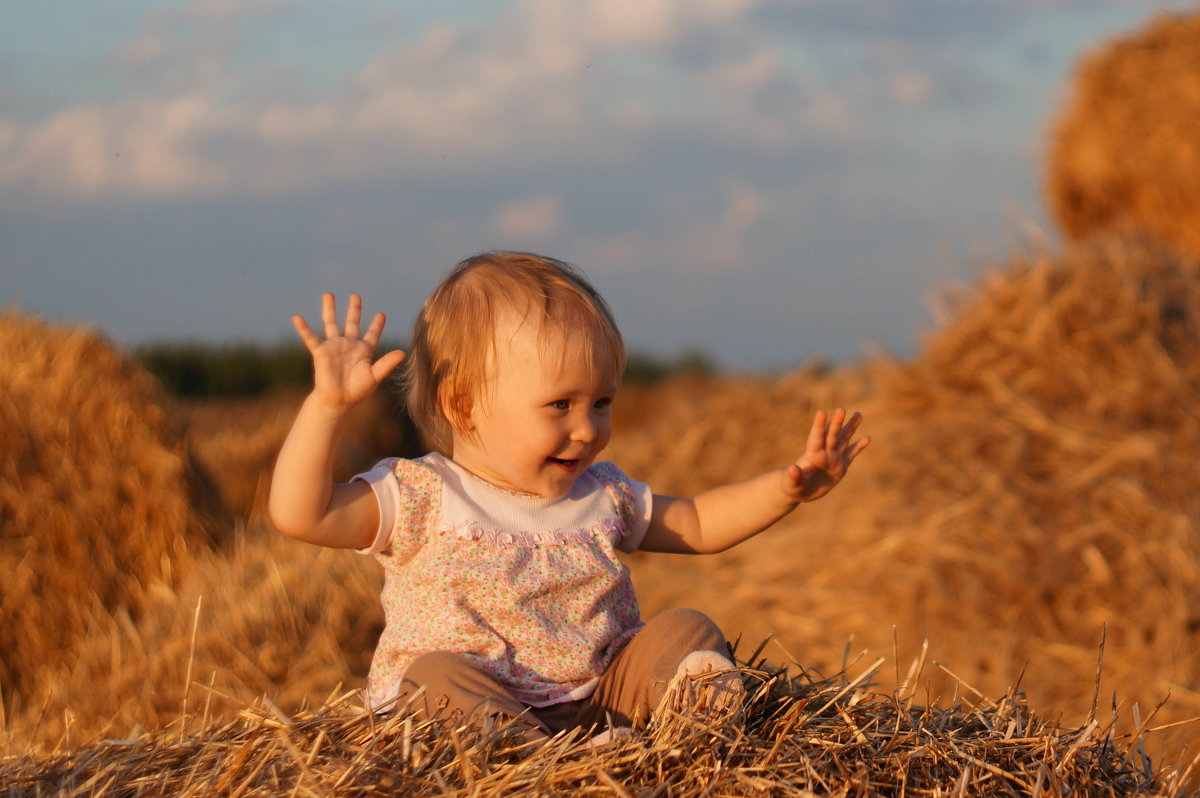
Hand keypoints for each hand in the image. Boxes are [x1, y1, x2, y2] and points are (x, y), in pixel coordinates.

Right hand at [292, 292, 405, 409]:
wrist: (339, 400)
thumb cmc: (357, 391)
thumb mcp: (375, 376)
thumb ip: (387, 363)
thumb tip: (403, 352)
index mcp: (363, 351)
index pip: (372, 334)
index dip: (377, 325)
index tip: (381, 314)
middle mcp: (348, 345)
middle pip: (351, 323)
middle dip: (354, 310)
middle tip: (355, 296)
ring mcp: (334, 347)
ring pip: (331, 324)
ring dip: (329, 309)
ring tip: (328, 294)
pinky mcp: (320, 352)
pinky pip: (311, 338)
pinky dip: (303, 328)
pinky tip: (296, 317)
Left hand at [782, 408, 868, 502]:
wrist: (800, 490)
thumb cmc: (791, 486)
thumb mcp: (790, 483)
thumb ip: (793, 476)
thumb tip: (793, 468)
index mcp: (811, 454)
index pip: (816, 437)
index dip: (818, 425)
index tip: (821, 412)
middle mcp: (824, 453)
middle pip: (831, 435)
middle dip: (836, 423)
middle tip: (841, 409)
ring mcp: (833, 458)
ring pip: (843, 439)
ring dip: (850, 427)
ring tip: (858, 414)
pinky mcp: (841, 467)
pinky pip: (851, 454)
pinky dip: (859, 446)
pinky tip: (868, 438)